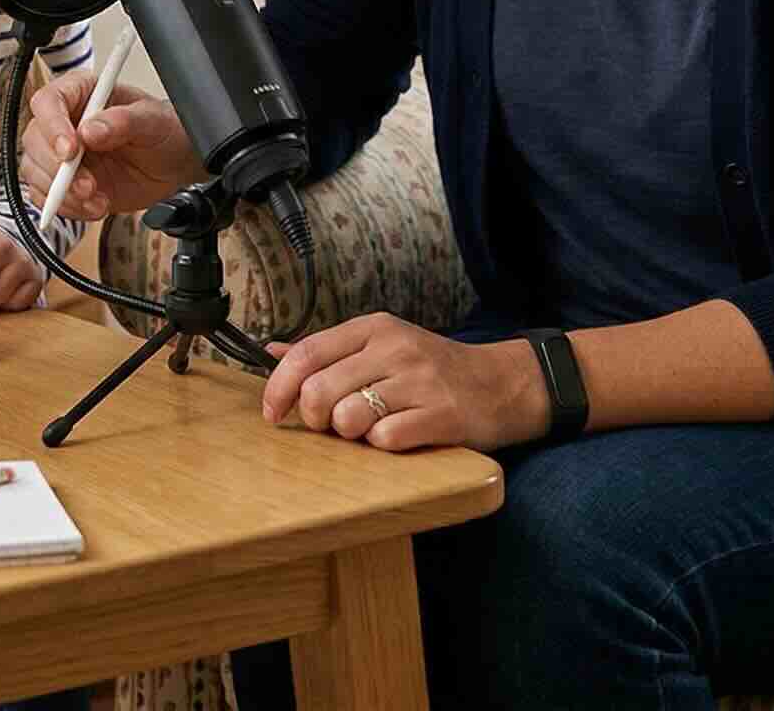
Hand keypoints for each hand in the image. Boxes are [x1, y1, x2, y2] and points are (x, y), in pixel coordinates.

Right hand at [16, 63, 203, 221]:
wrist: (175, 164)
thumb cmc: (164, 130)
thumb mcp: (153, 120)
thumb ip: (124, 121)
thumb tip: (91, 129)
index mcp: (82, 93)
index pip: (49, 101)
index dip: (53, 126)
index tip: (71, 151)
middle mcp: (65, 121)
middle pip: (34, 140)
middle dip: (57, 169)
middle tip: (88, 185)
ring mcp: (62, 154)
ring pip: (35, 171)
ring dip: (63, 193)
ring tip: (97, 199)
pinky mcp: (64, 183)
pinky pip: (46, 197)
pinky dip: (68, 208)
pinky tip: (95, 207)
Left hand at [260, 313, 550, 452]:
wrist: (502, 384)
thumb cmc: (432, 369)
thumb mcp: (381, 345)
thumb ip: (328, 350)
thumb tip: (271, 352)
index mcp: (375, 328)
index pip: (307, 353)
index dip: (279, 387)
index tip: (272, 412)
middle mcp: (396, 348)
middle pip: (320, 391)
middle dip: (314, 418)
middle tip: (332, 424)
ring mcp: (420, 381)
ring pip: (348, 417)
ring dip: (348, 433)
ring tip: (368, 428)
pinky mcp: (442, 415)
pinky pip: (385, 439)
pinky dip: (382, 446)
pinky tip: (397, 436)